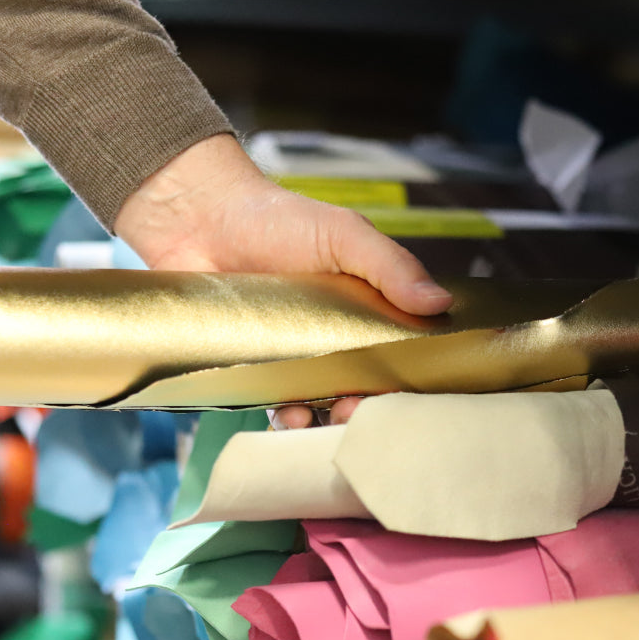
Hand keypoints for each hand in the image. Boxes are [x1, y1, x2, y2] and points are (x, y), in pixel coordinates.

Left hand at [115, 134, 448, 429]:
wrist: (198, 217)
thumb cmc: (275, 218)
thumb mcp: (344, 234)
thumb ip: (391, 266)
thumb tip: (439, 302)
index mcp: (365, 311)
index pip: (399, 355)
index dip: (405, 379)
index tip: (402, 393)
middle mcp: (333, 340)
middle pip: (363, 389)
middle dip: (365, 409)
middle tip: (356, 410)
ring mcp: (293, 358)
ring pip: (320, 405)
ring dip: (325, 422)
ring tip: (318, 417)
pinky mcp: (252, 370)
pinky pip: (272, 406)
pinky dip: (283, 420)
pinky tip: (286, 415)